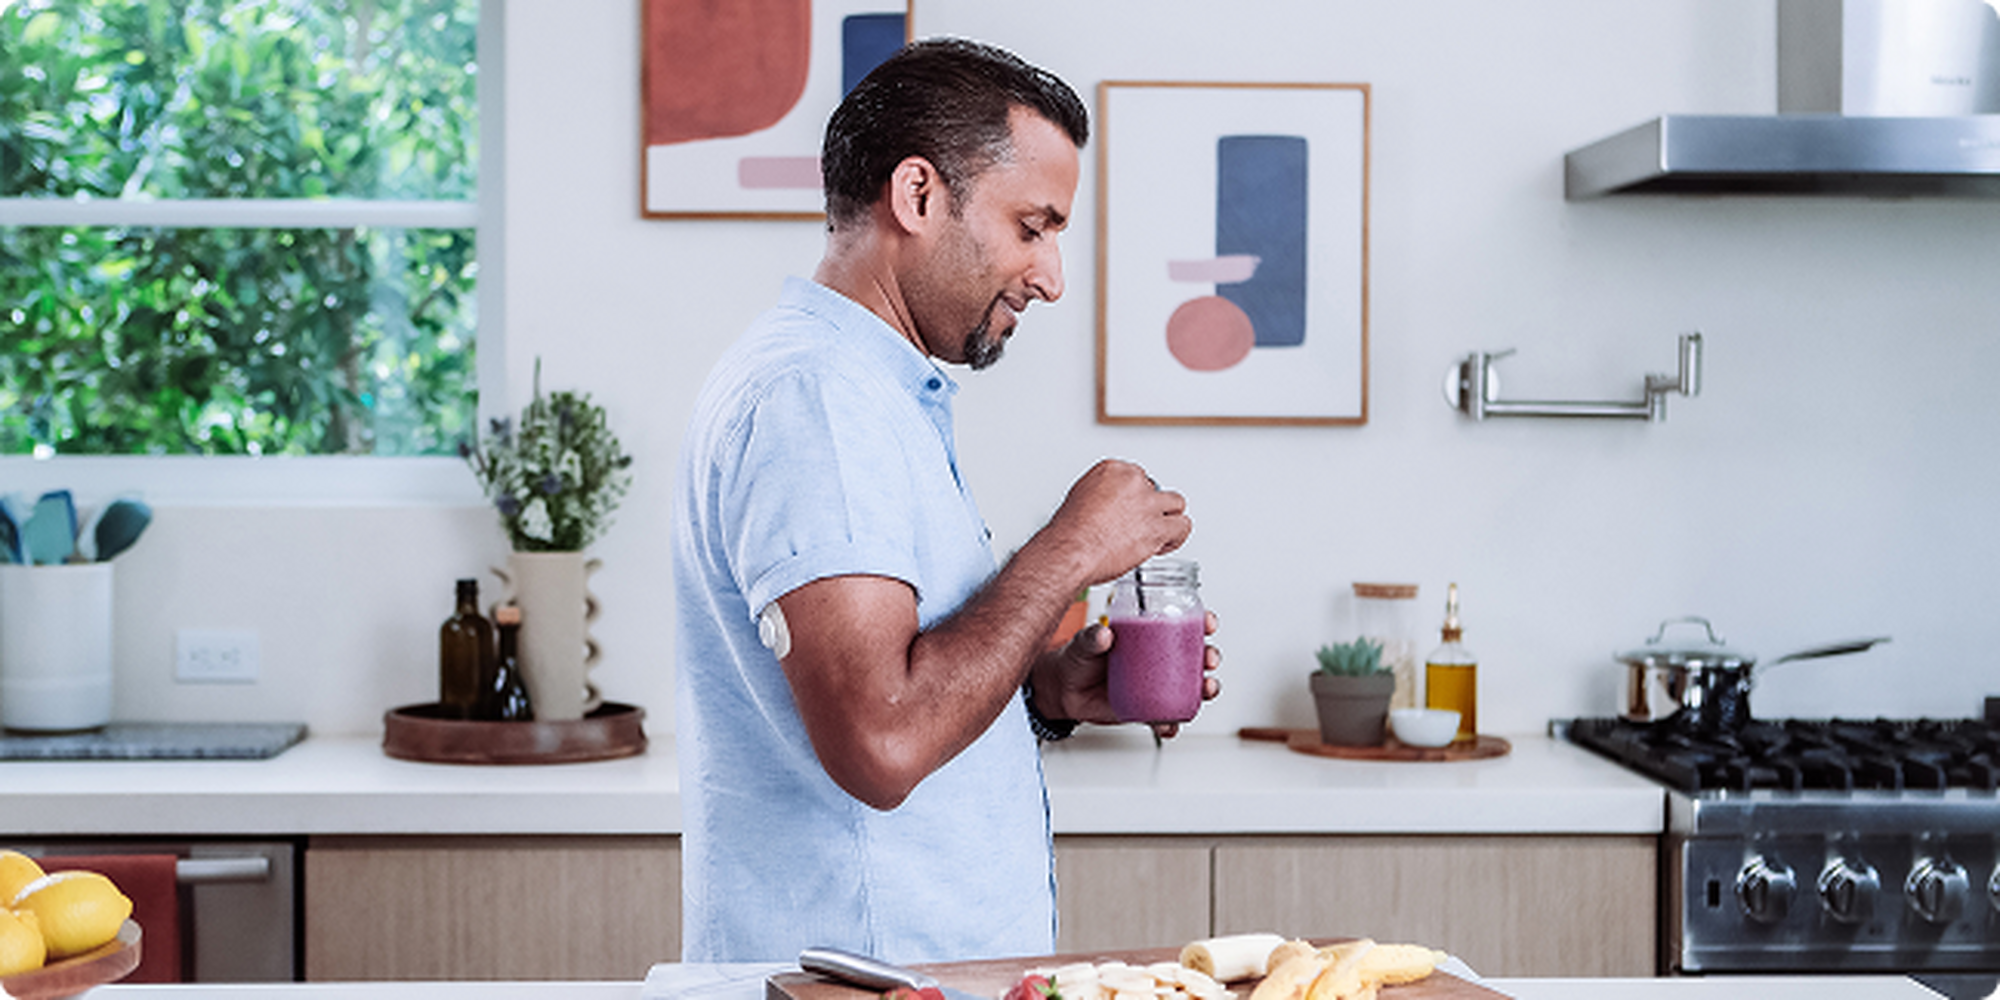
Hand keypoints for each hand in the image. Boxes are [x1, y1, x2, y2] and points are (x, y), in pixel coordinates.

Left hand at [1033, 610, 1221, 738]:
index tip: (1208, 623)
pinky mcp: (1146, 709)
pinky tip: (1170, 725)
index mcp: (1147, 635)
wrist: (1064, 691)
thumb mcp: (1083, 643)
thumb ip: (1091, 638)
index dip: (1201, 622)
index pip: (1181, 624)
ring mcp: (1155, 685)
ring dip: (1204, 689)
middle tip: (1208, 660)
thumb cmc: (1078, 659)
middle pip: (1194, 656)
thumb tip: (1104, 635)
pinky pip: (1166, 718)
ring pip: (1189, 688)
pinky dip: (1172, 724)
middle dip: (1209, 657)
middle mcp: (1157, 660)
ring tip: (1205, 690)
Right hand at [1039, 460, 1191, 587]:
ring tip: (1158, 532)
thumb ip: (1100, 497)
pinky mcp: (1158, 527)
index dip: (1134, 498)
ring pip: (1175, 504)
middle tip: (1139, 524)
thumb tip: (1107, 509)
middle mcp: (1133, 482)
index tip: (1126, 511)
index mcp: (1113, 469)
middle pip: (1156, 489)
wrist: (1072, 550)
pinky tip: (1163, 544)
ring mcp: (1148, 503)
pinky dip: (1176, 537)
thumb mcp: (1078, 499)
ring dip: (1167, 519)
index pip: (1136, 477)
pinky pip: (1182, 526)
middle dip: (1150, 507)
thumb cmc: (1070, 533)